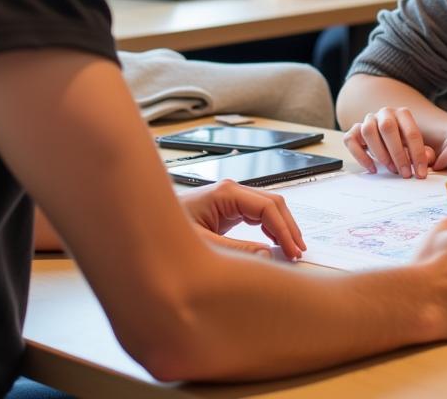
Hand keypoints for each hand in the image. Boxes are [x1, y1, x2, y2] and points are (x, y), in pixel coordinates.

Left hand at [179, 179, 305, 259]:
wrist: (148, 225)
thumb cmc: (167, 233)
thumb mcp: (203, 245)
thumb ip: (236, 250)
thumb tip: (267, 255)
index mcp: (226, 193)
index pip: (268, 207)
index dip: (284, 230)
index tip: (292, 252)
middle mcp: (231, 191)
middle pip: (273, 203)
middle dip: (288, 227)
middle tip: (298, 253)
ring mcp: (231, 198)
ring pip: (268, 207)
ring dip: (282, 227)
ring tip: (292, 250)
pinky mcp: (229, 208)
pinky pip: (258, 214)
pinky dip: (271, 228)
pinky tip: (276, 243)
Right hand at [343, 106, 435, 178]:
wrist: (385, 138)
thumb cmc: (403, 143)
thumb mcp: (416, 148)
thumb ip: (425, 153)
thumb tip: (428, 158)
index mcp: (402, 114)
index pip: (411, 132)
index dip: (417, 154)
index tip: (420, 173)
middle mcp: (384, 113)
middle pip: (387, 127)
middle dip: (398, 154)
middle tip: (405, 173)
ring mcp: (368, 120)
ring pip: (368, 131)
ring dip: (380, 153)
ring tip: (391, 169)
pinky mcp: (354, 131)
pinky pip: (351, 140)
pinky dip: (361, 156)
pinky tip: (372, 168)